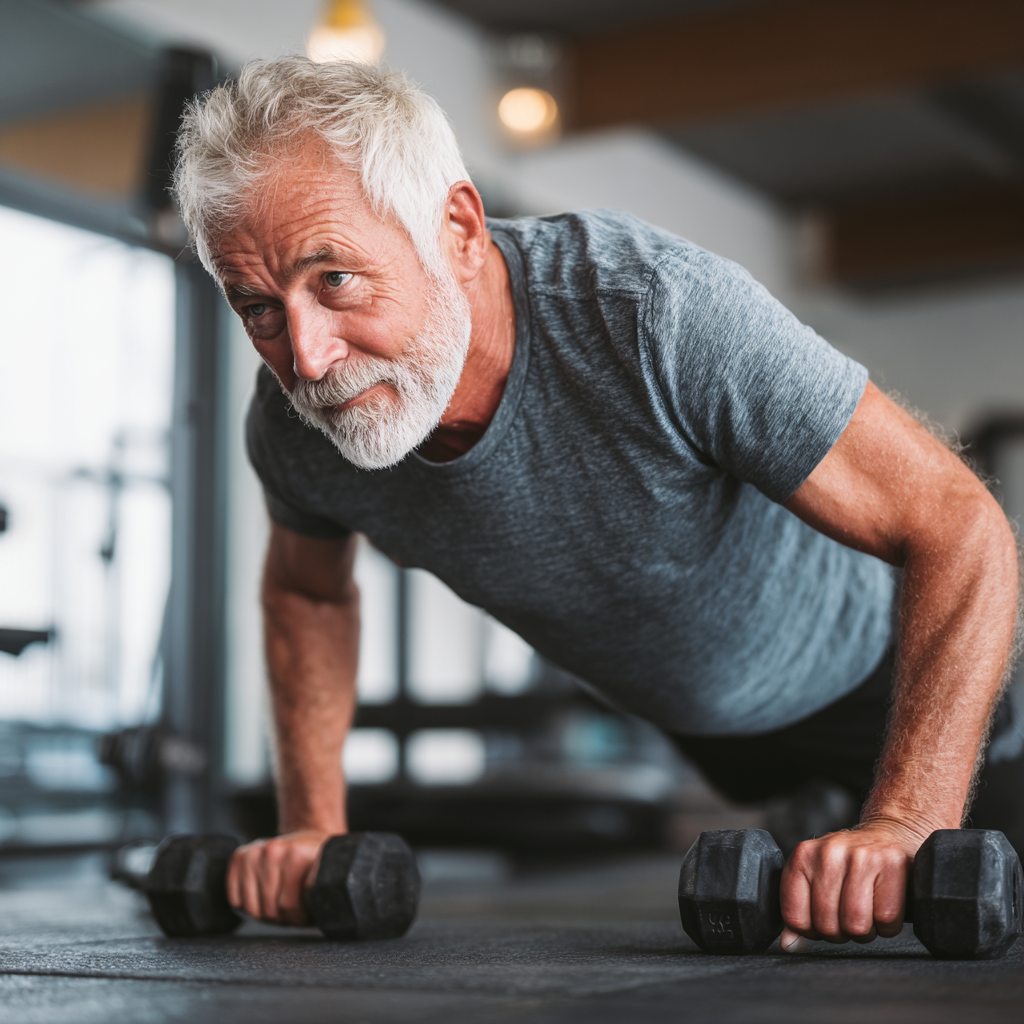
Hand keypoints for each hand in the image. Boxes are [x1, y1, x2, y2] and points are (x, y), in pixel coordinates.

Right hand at [226, 829, 332, 925]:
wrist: (307, 837)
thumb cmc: (316, 865)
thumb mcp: (325, 878)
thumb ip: (319, 895)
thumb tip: (324, 914)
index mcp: (297, 853)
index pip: (288, 906)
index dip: (298, 917)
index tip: (307, 911)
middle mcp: (273, 849)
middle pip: (269, 910)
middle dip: (282, 918)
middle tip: (293, 910)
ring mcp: (254, 851)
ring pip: (251, 908)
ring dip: (265, 914)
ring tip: (279, 903)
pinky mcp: (239, 856)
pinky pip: (235, 899)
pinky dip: (247, 905)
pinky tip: (262, 896)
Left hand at [779, 821, 923, 950]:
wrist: (888, 835)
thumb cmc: (850, 863)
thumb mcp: (816, 877)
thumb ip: (799, 910)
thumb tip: (789, 944)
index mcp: (803, 855)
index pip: (796, 917)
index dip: (811, 931)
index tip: (821, 923)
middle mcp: (829, 852)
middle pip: (827, 925)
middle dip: (841, 933)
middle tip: (848, 917)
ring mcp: (861, 856)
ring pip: (856, 926)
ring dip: (864, 931)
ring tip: (866, 913)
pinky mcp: (892, 865)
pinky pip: (886, 920)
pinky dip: (887, 925)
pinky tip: (883, 906)